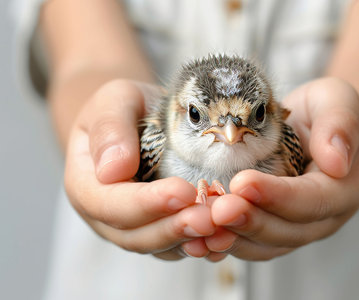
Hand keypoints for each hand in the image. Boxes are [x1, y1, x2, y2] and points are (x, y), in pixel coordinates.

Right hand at [64, 79, 214, 259]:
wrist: (140, 119)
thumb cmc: (126, 107)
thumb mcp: (114, 100)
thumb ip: (109, 128)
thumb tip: (112, 170)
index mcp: (85, 184)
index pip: (110, 204)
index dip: (147, 202)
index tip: (183, 191)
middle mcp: (105, 215)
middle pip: (135, 234)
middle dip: (174, 228)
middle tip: (210, 218)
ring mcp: (132, 226)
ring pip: (158, 247)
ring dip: (190, 240)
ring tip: (221, 229)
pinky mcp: (158, 228)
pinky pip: (176, 245)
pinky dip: (201, 244)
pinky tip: (224, 237)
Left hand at [204, 77, 358, 259]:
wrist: (317, 132)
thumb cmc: (324, 113)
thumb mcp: (337, 100)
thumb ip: (340, 122)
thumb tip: (337, 161)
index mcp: (344, 187)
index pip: (313, 199)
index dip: (278, 195)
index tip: (243, 183)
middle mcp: (322, 217)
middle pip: (286, 231)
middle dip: (248, 221)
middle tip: (216, 210)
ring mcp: (296, 228)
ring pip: (264, 245)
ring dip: (231, 239)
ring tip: (200, 226)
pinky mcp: (273, 231)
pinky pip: (250, 245)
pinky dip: (224, 245)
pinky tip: (198, 240)